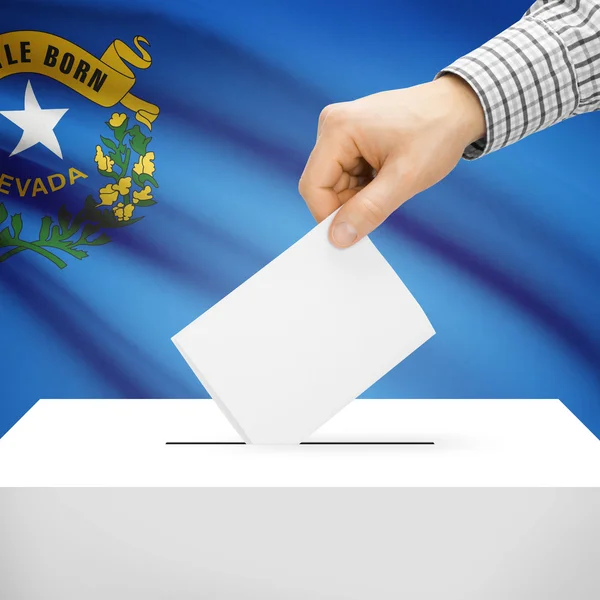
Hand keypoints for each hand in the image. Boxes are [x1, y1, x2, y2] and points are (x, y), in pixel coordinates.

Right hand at [298, 74, 485, 246]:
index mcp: (337, 129)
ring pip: (335, 184)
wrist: (458, 107)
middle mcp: (332, 126)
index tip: (352, 234)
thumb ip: (369, 210)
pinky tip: (387, 179)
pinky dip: (364, 188)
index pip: (313, 187)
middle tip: (383, 206)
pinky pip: (346, 175)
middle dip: (348, 205)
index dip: (328, 216)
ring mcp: (340, 130)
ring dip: (359, 197)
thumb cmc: (436, 134)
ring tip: (391, 186)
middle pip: (323, 186)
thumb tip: (338, 237)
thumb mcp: (405, 179)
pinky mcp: (350, 137)